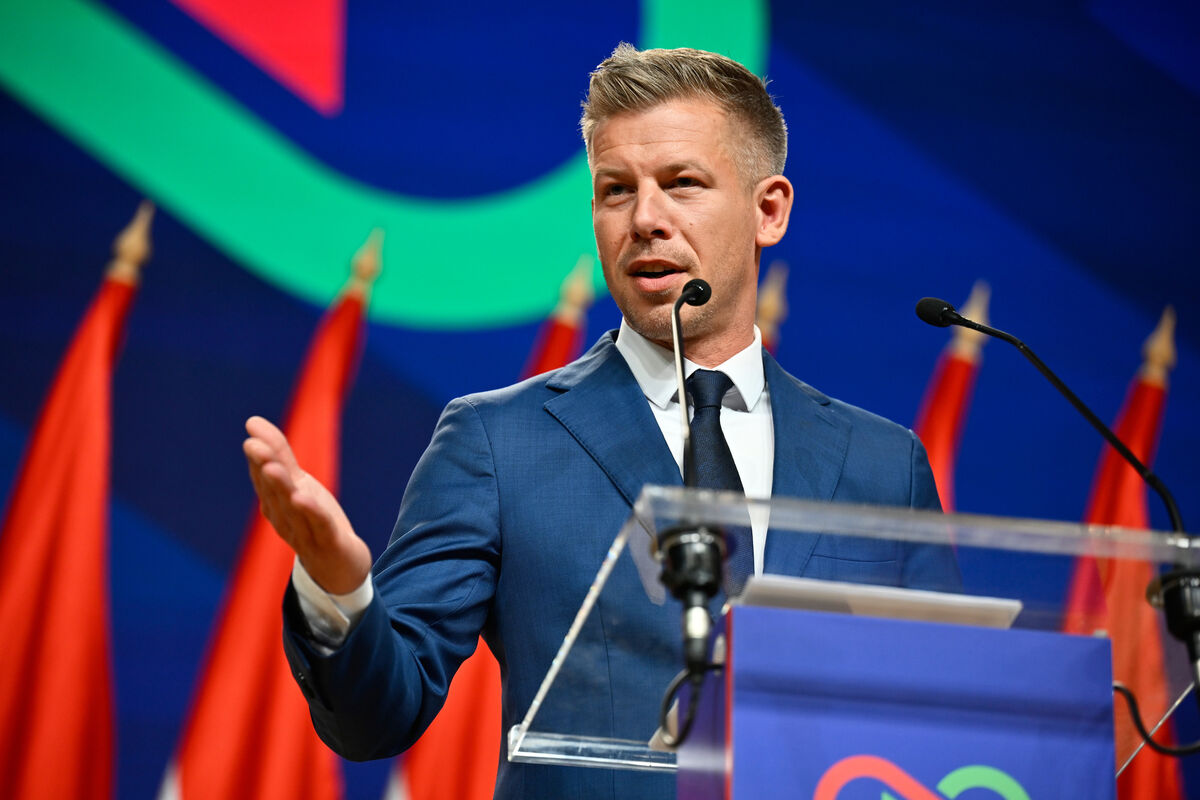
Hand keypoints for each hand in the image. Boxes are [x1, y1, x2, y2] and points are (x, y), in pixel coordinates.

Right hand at [243, 415, 371, 593]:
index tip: (252, 431)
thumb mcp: (297, 483)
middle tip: (254, 446)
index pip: (264, 476)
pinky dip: (310, 512)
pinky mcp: (327, 543)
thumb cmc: (312, 519)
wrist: (339, 565)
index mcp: (275, 502)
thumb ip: (278, 454)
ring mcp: (304, 532)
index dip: (259, 455)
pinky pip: (318, 526)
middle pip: (273, 490)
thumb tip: (251, 421)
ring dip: (281, 488)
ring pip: (292, 507)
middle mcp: (284, 517)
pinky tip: (303, 498)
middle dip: (264, 467)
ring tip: (273, 468)